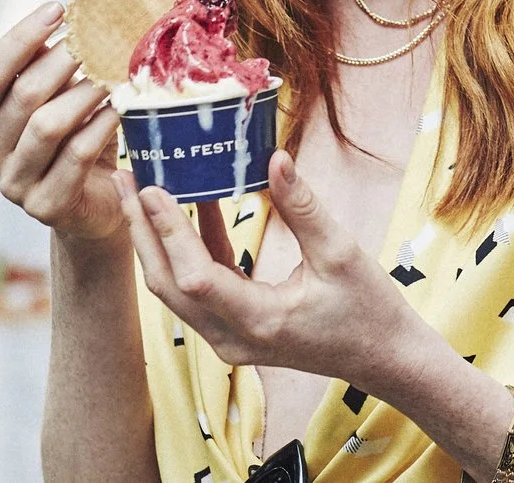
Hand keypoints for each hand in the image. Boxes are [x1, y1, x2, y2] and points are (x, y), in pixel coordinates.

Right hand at [0, 2, 123, 245]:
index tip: (59, 8)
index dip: (21, 37)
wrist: (99, 205)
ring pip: (47, 126)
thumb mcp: (65, 97)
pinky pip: (76, 156)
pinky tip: (119, 109)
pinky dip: (100, 126)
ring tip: (115, 72)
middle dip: (63, 61)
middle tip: (101, 38)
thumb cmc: (81, 137)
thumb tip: (86, 10)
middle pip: (22, 96)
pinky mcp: (46, 206)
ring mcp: (15, 184)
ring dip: (86, 92)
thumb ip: (60, 64)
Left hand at [121, 148, 425, 390]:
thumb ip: (303, 207)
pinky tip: (198, 211)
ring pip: (176, 291)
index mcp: (259, 320)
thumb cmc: (369, 309)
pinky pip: (200, 291)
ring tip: (146, 192)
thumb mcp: (341, 252)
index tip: (151, 188)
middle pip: (169, 286)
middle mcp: (233, 339)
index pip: (195, 276)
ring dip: (159, 242)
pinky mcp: (236, 332)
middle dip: (143, 232)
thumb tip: (275, 156)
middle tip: (128, 181)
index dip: (169, 232)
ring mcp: (230, 341)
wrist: (384, 358)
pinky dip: (192, 251)